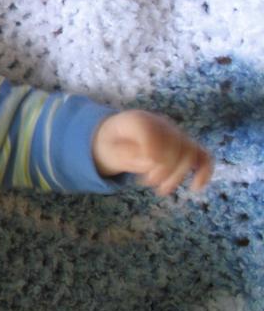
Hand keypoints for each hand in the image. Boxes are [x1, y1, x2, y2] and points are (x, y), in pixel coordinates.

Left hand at [92, 109, 212, 195]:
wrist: (119, 137)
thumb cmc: (112, 144)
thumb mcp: (108, 149)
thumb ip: (124, 155)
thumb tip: (152, 162)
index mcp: (137, 120)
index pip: (149, 130)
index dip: (150, 150)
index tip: (143, 170)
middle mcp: (161, 124)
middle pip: (173, 144)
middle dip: (163, 170)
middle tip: (147, 182)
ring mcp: (175, 134)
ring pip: (189, 152)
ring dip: (177, 176)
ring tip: (161, 190)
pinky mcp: (185, 146)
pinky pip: (203, 155)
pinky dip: (203, 172)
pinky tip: (196, 187)